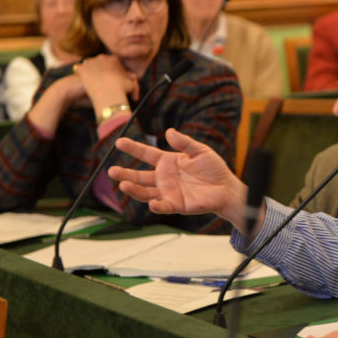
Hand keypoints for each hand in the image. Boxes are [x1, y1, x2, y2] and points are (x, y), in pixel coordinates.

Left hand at [75, 54, 140, 113]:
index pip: (112, 62)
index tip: (112, 76)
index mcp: (114, 59)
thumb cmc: (122, 88)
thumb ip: (131, 78)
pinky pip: (79, 68)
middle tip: (101, 77)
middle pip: (100, 62)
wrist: (108, 93)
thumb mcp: (130, 82)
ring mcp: (90, 62)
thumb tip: (135, 77)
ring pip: (89, 63)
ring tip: (91, 78)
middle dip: (100, 68)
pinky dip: (80, 73)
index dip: (112, 69)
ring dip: (90, 69)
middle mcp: (102, 57)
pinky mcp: (81, 68)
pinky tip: (81, 78)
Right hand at [108, 127, 248, 226]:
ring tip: (123, 185)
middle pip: (139, 176)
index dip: (133, 148)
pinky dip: (156, 205)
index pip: (146, 154)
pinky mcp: (176, 205)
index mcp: (167, 162)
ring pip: (145, 192)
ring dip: (134, 189)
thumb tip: (169, 131)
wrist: (226, 187)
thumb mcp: (200, 151)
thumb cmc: (213, 168)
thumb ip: (185, 143)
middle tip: (111, 171)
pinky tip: (151, 202)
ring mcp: (168, 192)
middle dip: (125, 174)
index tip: (119, 142)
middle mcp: (163, 178)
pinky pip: (163, 206)